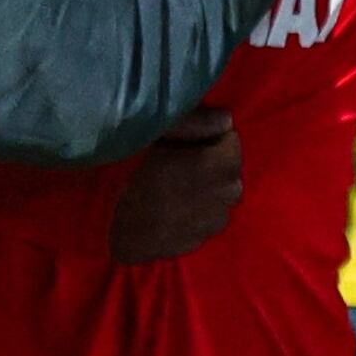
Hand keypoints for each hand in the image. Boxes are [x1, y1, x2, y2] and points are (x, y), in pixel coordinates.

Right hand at [109, 108, 242, 261]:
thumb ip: (195, 123)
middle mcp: (229, 191)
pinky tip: (176, 208)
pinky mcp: (207, 237)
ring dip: (207, 186)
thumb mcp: (159, 140)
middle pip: (229, 166)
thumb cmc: (138, 182)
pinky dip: (199, 210)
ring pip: (221, 193)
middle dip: (212, 160)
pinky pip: (210, 216)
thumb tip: (226, 118)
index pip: (231, 138)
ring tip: (178, 186)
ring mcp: (219, 218)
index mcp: (221, 164)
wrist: (124, 234)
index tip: (186, 140)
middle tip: (180, 160)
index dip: (207, 135)